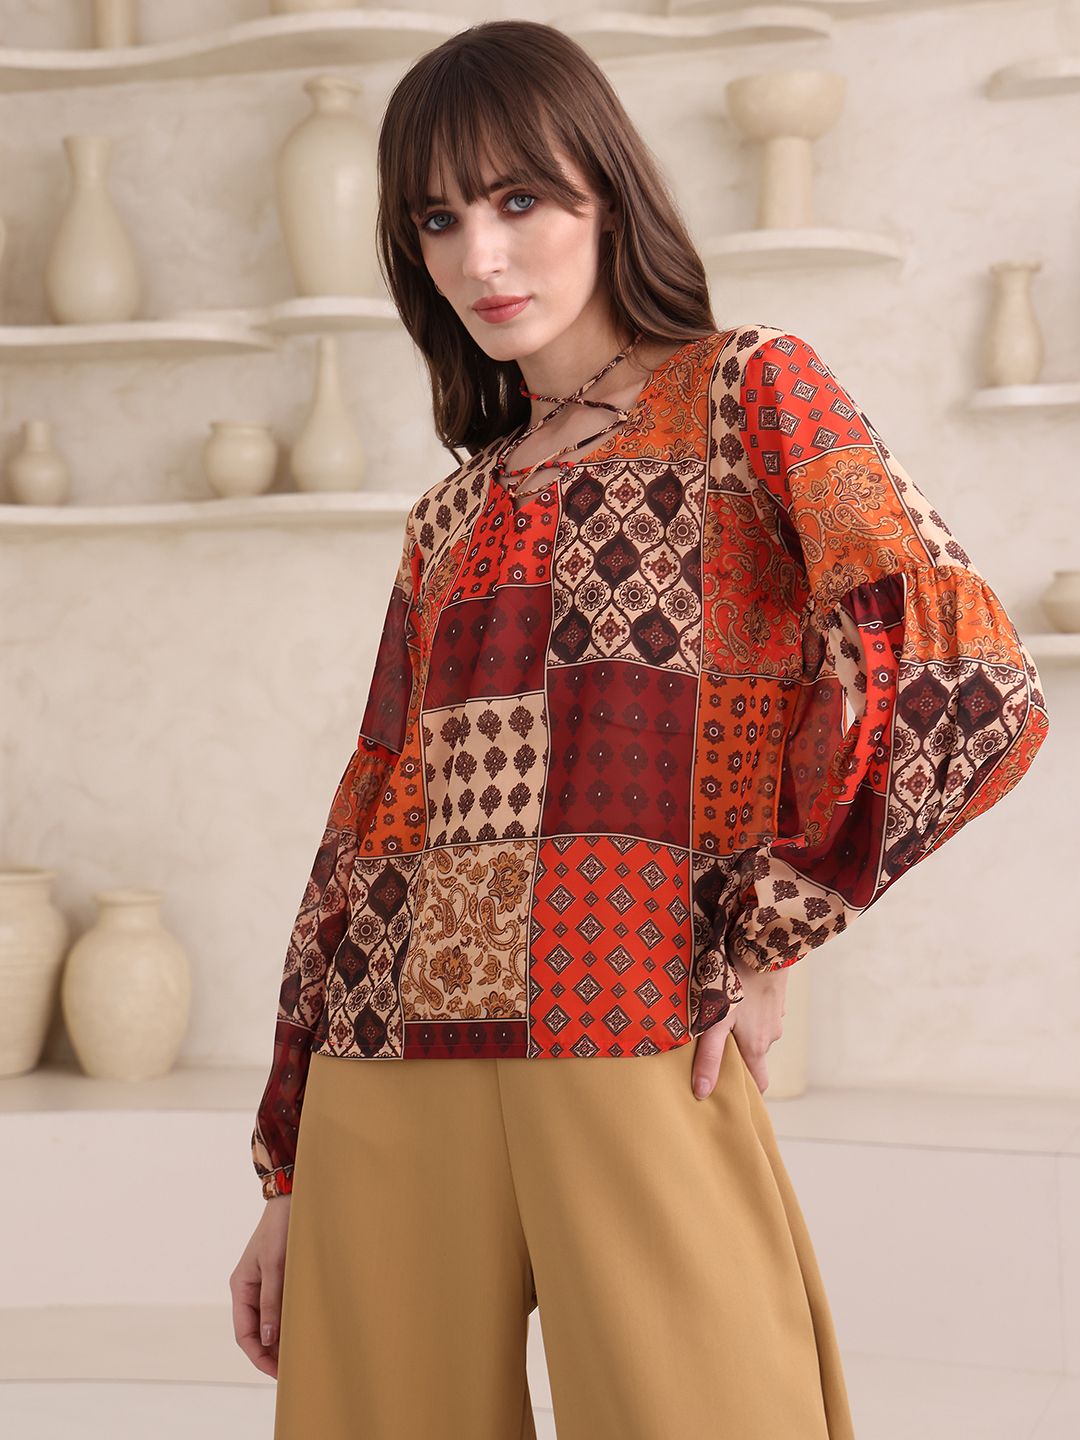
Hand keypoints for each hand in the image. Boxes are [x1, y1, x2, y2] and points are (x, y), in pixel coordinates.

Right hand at [230, 1194, 291, 1377]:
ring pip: (269, 1321)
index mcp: (241, 1287)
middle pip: (256, 1332)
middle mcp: (250, 1289)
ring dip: (281, 1339)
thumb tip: (266, 1340)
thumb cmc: (281, 1229)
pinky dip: (288, 1321)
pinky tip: (302, 1330)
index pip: (244, 1334)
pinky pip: (280, 1307)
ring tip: (300, 1355)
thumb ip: (271, 1302)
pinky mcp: (280, 1277)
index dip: (259, 1357)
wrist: (292, 1199)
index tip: (277, 1373)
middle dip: (271, 1353)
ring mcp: (264, 1283)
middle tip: (292, 1370)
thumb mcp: (276, 1266)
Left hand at [692, 957, 787, 1098]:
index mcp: (757, 1046)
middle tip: (714, 1050)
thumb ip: (710, 1057)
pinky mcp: (775, 996)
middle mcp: (771, 1035)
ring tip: (719, 1018)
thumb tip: (703, 1093)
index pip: (760, 1082)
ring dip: (742, 1029)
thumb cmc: (737, 985)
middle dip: (737, 1056)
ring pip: (757, 1031)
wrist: (764, 947)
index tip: (732, 1092)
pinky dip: (749, 1010)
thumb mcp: (717, 1022)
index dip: (748, 1089)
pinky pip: (761, 1011)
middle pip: (754, 1055)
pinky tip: (733, 997)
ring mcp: (776, 1014)